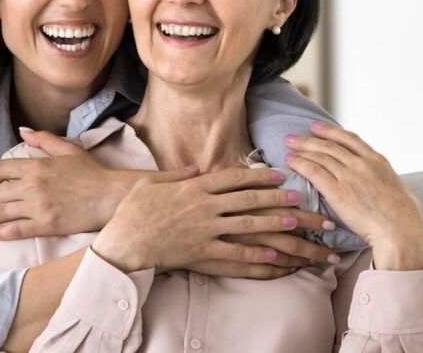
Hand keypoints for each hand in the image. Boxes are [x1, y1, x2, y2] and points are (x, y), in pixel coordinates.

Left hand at [0, 130, 170, 238]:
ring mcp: (38, 206)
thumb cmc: (91, 172)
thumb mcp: (68, 149)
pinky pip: (16, 230)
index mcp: (36, 165)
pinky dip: (1, 233)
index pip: (0, 169)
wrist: (110, 196)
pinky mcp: (46, 225)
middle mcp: (32, 185)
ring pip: (1, 213)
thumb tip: (22, 130)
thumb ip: (43, 139)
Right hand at [91, 167, 302, 272]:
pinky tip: (272, 254)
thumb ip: (173, 174)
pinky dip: (255, 253)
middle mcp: (204, 206)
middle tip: (299, 196)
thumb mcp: (149, 183)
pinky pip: (235, 254)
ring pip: (248, 225)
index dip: (258, 175)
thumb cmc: (132, 212)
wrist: (124, 242)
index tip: (277, 175)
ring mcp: (205, 230)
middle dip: (276, 197)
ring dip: (274, 223)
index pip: (233, 177)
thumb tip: (193, 167)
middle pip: (248, 199)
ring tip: (295, 223)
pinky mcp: (202, 253)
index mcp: (193, 187)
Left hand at [284, 122, 422, 270]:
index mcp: (377, 161)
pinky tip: (290, 161)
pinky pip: (314, 172)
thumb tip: (384, 182)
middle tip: (292, 137)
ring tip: (287, 146)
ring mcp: (349, 176)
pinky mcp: (338, 191)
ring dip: (301, 149)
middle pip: (330, 145)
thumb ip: (386, 180)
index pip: (349, 139)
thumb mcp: (400, 188)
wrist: (401, 231)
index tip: (316, 127)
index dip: (330, 131)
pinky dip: (300, 164)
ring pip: (320, 156)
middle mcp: (362, 164)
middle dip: (309, 139)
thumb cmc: (406, 217)